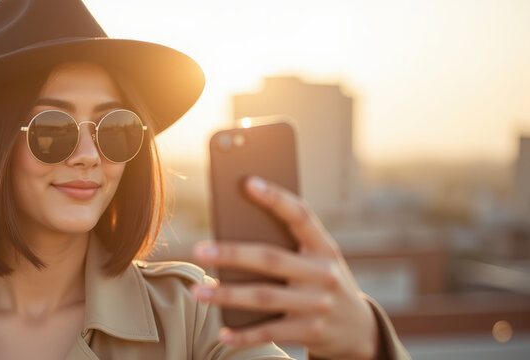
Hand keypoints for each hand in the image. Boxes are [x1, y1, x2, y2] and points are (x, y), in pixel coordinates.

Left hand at [192, 175, 379, 359]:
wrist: (358, 329)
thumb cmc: (321, 282)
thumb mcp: (316, 260)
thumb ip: (287, 245)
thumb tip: (231, 233)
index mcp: (325, 248)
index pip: (301, 216)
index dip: (276, 198)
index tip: (248, 182)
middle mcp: (324, 274)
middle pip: (270, 259)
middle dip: (232, 254)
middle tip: (199, 250)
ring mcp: (318, 304)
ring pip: (264, 297)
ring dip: (227, 295)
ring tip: (197, 291)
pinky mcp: (311, 332)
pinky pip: (270, 331)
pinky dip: (244, 334)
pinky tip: (222, 331)